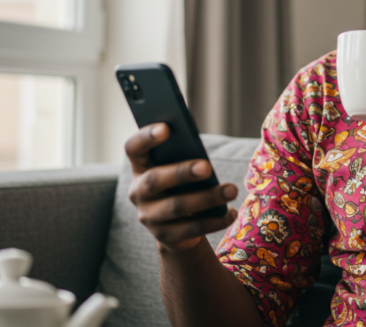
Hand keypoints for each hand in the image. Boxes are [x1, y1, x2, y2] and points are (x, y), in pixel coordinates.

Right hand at [125, 123, 239, 252]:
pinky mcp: (165, 236)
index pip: (133, 148)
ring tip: (231, 190)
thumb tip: (202, 154)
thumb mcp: (177, 168)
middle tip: (207, 167)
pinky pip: (191, 228)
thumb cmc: (180, 185)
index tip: (166, 128)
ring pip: (177, 207)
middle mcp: (138, 192)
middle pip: (154, 180)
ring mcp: (149, 217)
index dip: (146, 137)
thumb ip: (182, 157)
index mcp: (140, 167)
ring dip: (206, 198)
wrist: (176, 227)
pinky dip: (214, 221)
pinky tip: (231, 213)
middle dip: (181, 172)